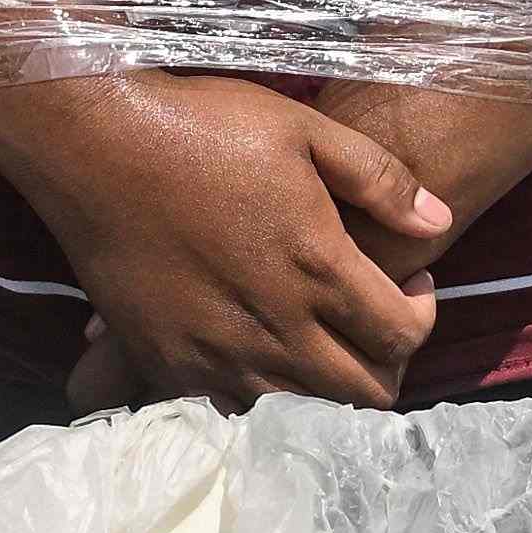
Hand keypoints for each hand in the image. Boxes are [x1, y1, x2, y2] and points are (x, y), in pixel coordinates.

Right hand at [0, 65, 451, 409]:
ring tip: (313, 327)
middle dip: (385, 361)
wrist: (93, 145)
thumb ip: (381, 180)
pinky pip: (231, 404)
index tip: (408, 284)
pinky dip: (255, 385)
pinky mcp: (169, 362)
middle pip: (364, 393)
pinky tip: (250, 338)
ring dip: (323, 378)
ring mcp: (218, 355)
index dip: (422, 314)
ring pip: (302, 406)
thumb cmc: (202, 126)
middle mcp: (275, 329)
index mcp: (318, 270)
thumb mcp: (304, 129)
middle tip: (371, 317)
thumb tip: (438, 222)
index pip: (405, 337)